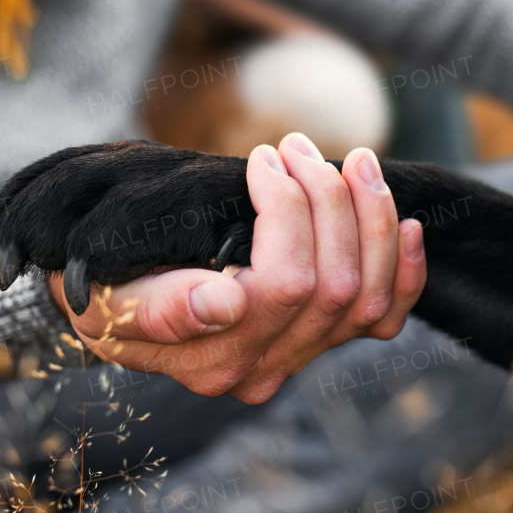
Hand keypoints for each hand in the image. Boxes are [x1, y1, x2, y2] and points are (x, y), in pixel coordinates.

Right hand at [46, 133, 426, 402]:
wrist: (113, 306)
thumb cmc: (105, 289)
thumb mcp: (107, 295)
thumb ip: (159, 307)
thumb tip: (222, 304)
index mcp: (210, 357)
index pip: (281, 285)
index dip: (289, 213)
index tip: (260, 160)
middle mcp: (261, 367)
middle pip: (332, 283)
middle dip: (325, 198)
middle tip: (291, 144)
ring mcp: (296, 358)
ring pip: (367, 295)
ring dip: (369, 217)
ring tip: (348, 159)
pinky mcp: (321, 342)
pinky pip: (385, 318)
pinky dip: (406, 270)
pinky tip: (407, 223)